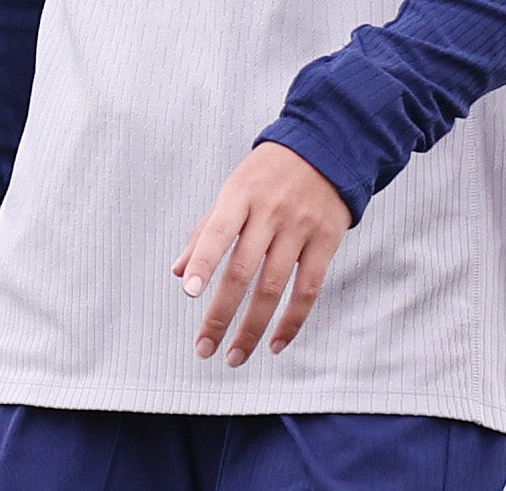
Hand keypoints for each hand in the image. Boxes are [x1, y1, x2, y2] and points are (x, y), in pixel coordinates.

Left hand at [172, 141, 350, 363]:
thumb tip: (178, 272)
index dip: (204, 262)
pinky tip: (276, 343)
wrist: (327, 148)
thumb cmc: (270, 174)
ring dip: (253, 327)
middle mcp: (271, 212)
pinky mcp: (326, 241)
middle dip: (221, 314)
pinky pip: (309, 288)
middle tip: (205, 347)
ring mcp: (300, 227)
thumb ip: (206, 230)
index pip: (218, 231)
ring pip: (274, 286)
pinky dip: (292, 320)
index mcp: (241, 197)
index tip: (189, 293)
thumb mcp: (233, 189)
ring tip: (235, 356)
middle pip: (244, 270)